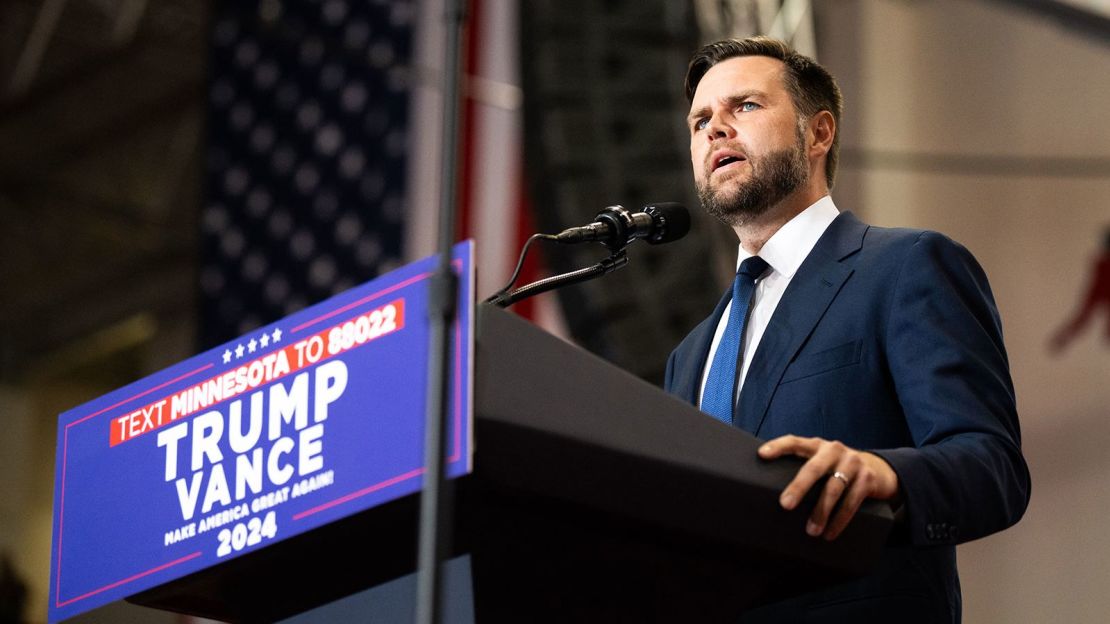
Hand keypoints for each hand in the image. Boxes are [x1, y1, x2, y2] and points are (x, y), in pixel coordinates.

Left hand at [758, 435, 899, 540]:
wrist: (878, 470)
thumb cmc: (836, 469)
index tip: (762, 454)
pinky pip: (851, 503)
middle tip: (785, 505)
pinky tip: (830, 533)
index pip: (794, 442)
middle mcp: (834, 450)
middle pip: (814, 468)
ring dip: (821, 512)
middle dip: (799, 487)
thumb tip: (769, 489)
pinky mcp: (867, 479)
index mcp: (817, 445)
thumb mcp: (821, 462)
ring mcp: (852, 463)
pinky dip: (839, 520)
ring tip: (811, 531)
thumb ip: (803, 468)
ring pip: (833, 489)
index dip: (778, 446)